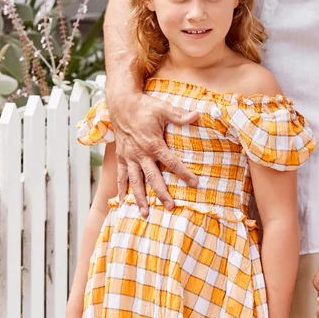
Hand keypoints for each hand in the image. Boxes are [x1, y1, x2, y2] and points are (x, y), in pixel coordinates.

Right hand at [106, 89, 199, 214]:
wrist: (121, 104)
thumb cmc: (144, 106)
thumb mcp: (163, 108)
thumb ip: (180, 115)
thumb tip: (197, 115)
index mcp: (153, 144)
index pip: (171, 162)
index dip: (184, 173)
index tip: (195, 183)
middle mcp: (140, 154)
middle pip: (153, 178)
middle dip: (162, 193)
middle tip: (171, 207)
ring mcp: (129, 157)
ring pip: (135, 182)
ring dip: (140, 198)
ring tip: (144, 213)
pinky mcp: (121, 157)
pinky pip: (121, 176)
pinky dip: (121, 189)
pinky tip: (123, 201)